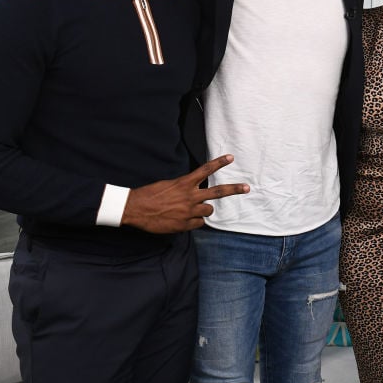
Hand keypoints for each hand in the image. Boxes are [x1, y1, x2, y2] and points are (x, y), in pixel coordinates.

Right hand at [120, 154, 247, 233]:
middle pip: (218, 192)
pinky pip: (198, 223)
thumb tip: (192, 193)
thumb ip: (183, 188)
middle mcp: (190, 196)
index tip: (230, 157)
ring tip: (191, 209)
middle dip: (234, 189)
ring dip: (203, 210)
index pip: (206, 170)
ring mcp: (189, 211)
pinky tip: (183, 220)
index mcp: (184, 183)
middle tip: (247, 187)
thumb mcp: (168, 185)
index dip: (219, 163)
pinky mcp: (185, 224)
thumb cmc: (149, 195)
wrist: (136, 209)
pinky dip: (194, 222)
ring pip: (208, 210)